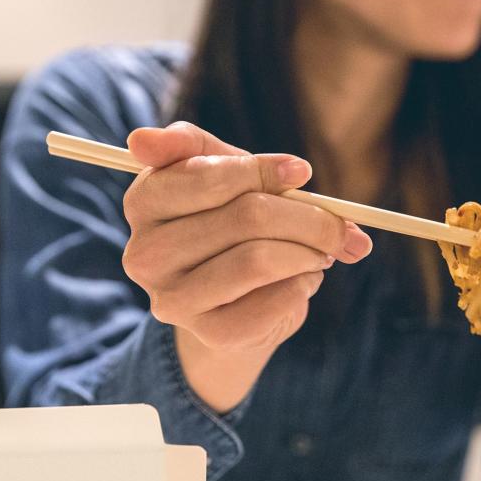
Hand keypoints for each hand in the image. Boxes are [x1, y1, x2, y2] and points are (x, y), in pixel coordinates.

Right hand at [122, 121, 372, 411]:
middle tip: (336, 223)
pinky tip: (304, 280)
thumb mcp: (218, 174)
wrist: (229, 303)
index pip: (207, 176)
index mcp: (143, 202)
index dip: (262, 171)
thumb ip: (203, 148)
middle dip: (307, 216)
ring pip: (258, 260)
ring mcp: (172, 298)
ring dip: (308, 251)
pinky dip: (301, 285)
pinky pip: (271, 303)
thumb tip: (184, 147)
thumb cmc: (226, 223)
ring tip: (321, 250)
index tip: (302, 171)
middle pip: (246, 216)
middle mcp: (145, 254)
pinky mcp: (208, 333)